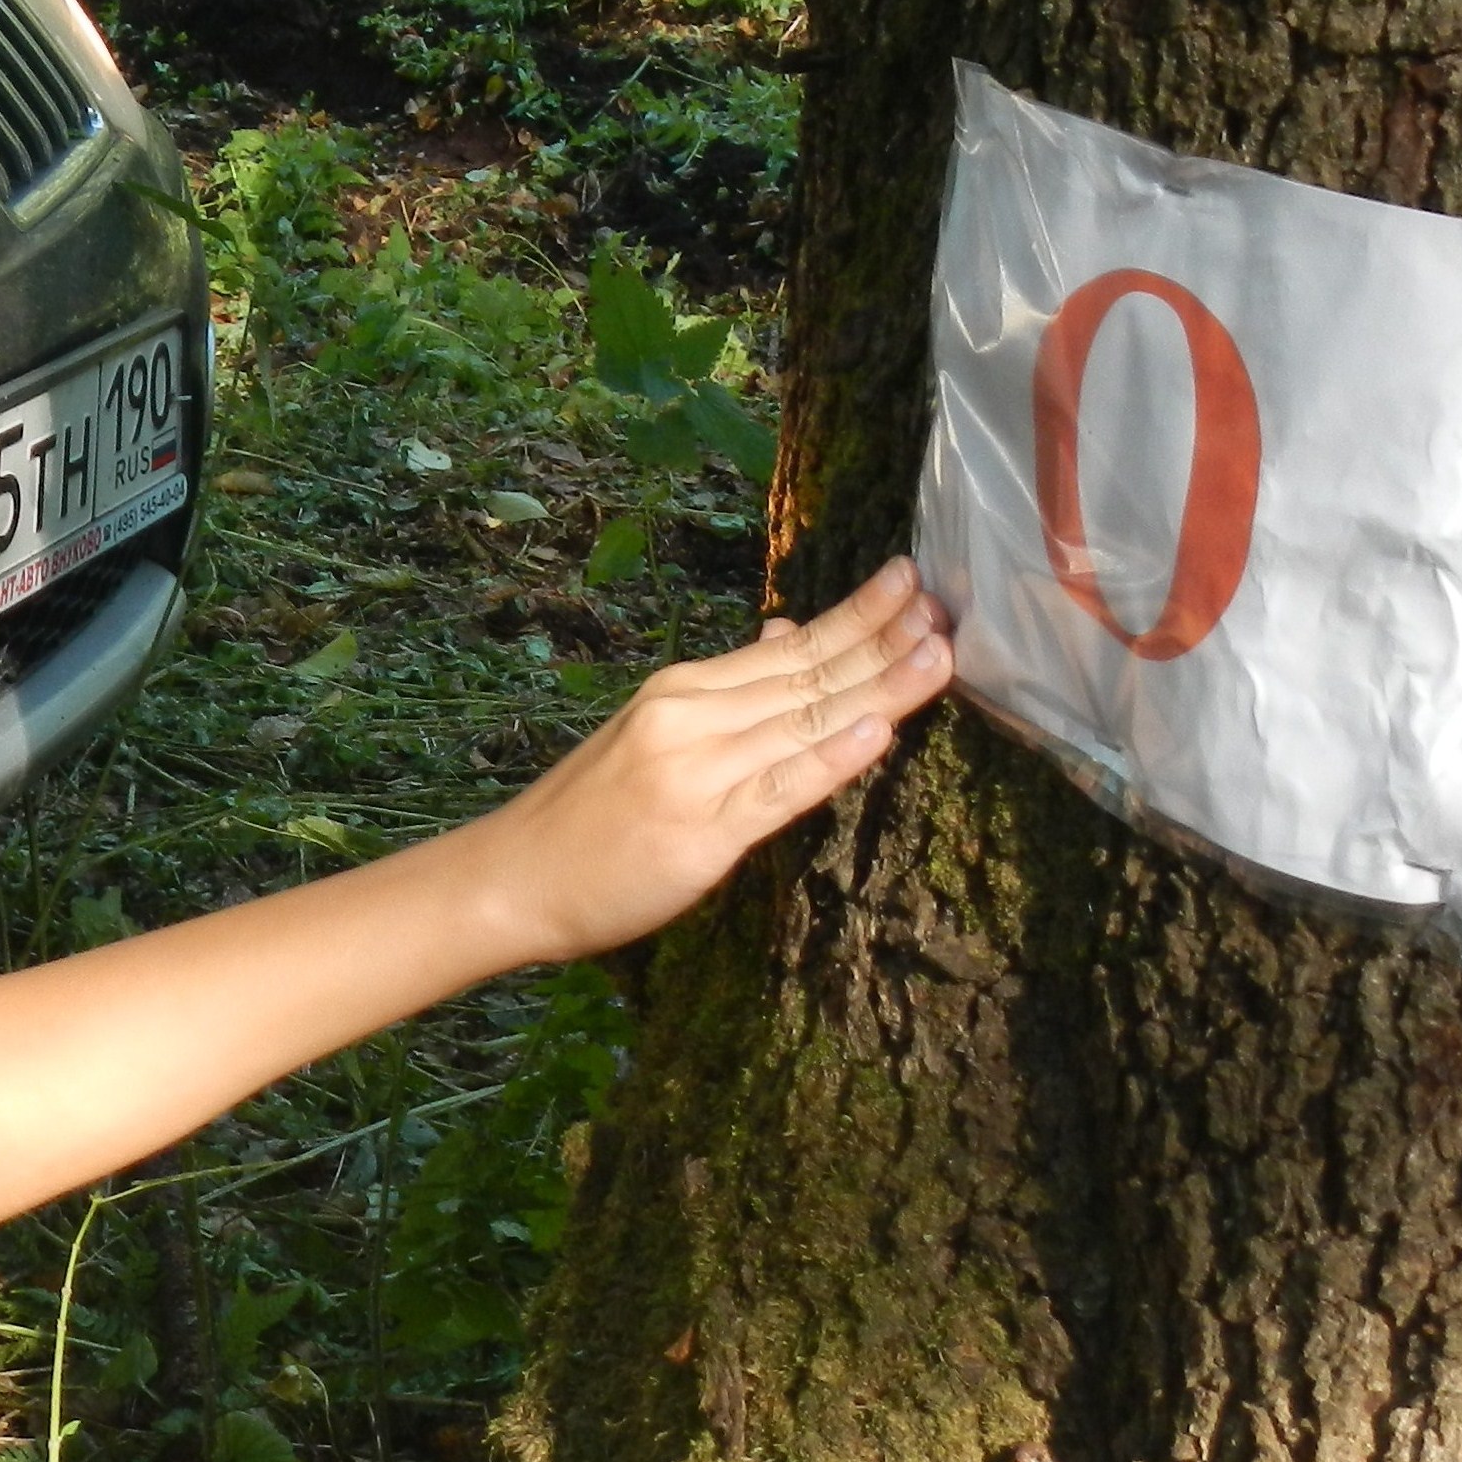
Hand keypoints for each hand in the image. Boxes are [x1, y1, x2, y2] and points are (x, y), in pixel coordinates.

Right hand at [468, 556, 950, 965]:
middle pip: (808, 674)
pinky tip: (881, 731)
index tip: (912, 585)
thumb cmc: (586, 816)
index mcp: (684, 690)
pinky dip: (833, 756)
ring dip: (881, 686)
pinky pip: (782, 788)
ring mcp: (699, 771)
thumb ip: (725, 692)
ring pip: (807, 720)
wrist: (512, 877)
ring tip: (939, 654)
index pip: (790, 648)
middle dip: (884, 640)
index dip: (857, 617)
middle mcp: (693, 716)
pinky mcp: (703, 831)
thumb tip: (787, 637)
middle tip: (949, 605)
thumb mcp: (651, 733)